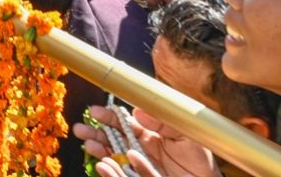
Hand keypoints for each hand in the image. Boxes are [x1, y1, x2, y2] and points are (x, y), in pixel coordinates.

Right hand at [74, 106, 219, 176]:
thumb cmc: (199, 162)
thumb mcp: (186, 136)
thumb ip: (164, 122)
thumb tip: (138, 111)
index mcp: (149, 134)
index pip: (124, 123)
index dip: (109, 117)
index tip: (95, 112)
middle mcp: (140, 149)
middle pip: (112, 138)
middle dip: (95, 132)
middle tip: (80, 129)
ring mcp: (137, 166)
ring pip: (112, 155)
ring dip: (98, 148)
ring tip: (87, 143)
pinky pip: (121, 174)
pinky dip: (110, 170)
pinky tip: (101, 163)